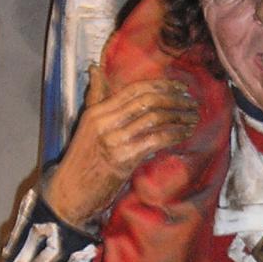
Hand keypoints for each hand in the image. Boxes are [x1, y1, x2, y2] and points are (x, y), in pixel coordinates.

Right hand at [43, 64, 198, 226]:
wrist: (69, 193)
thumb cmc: (82, 161)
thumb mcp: (86, 125)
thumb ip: (95, 97)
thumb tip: (95, 68)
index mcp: (97, 112)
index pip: (134, 89)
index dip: (161, 85)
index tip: (180, 87)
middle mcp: (104, 122)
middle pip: (147, 101)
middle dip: (174, 99)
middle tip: (191, 102)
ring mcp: (113, 140)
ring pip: (154, 118)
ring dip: (179, 116)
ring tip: (193, 117)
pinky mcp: (123, 159)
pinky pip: (155, 140)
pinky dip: (174, 135)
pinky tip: (185, 134)